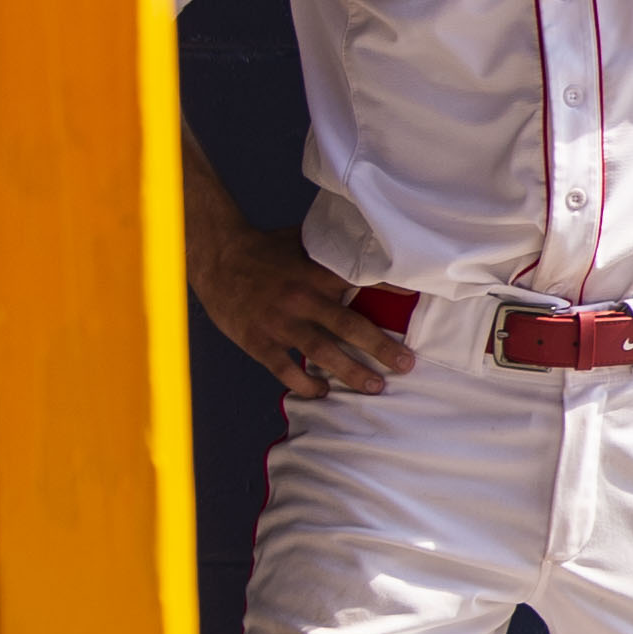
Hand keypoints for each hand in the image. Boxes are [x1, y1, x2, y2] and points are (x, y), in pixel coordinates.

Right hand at [193, 215, 415, 399]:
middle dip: (380, 347)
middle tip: (405, 364)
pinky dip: (304, 383)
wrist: (216, 258)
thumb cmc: (264, 249)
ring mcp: (279, 322)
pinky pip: (284, 369)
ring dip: (350, 372)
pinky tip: (321, 392)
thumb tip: (371, 243)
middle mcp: (302, 298)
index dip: (390, 291)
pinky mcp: (258, 340)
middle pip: (348, 326)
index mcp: (316, 273)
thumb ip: (332, 249)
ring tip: (375, 387)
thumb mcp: (301, 241)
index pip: (361, 282)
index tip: (416, 303)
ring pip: (321, 352)